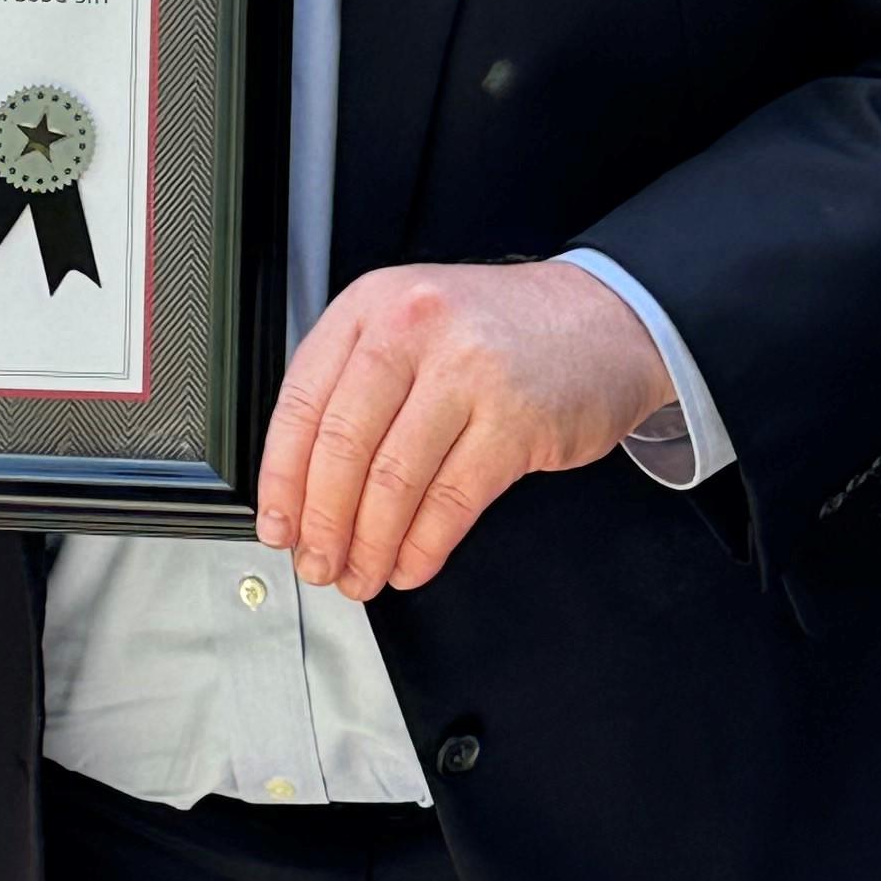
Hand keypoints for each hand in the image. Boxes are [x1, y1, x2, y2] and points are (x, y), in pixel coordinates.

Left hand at [256, 261, 672, 600]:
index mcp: (370, 306)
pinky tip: (410, 565)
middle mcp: (413, 330)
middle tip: (317, 562)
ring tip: (361, 574)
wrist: (603, 319)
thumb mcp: (409, 325)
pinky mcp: (518, 420)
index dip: (280, 477)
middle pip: (343, 446)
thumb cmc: (495, 332)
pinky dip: (423, 545)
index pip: (302, 403)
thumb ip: (353, 385)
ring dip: (371, 544)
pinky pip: (453, 500)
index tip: (277, 525)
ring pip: (395, 480)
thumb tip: (300, 483)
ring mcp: (468, 372)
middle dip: (323, 522)